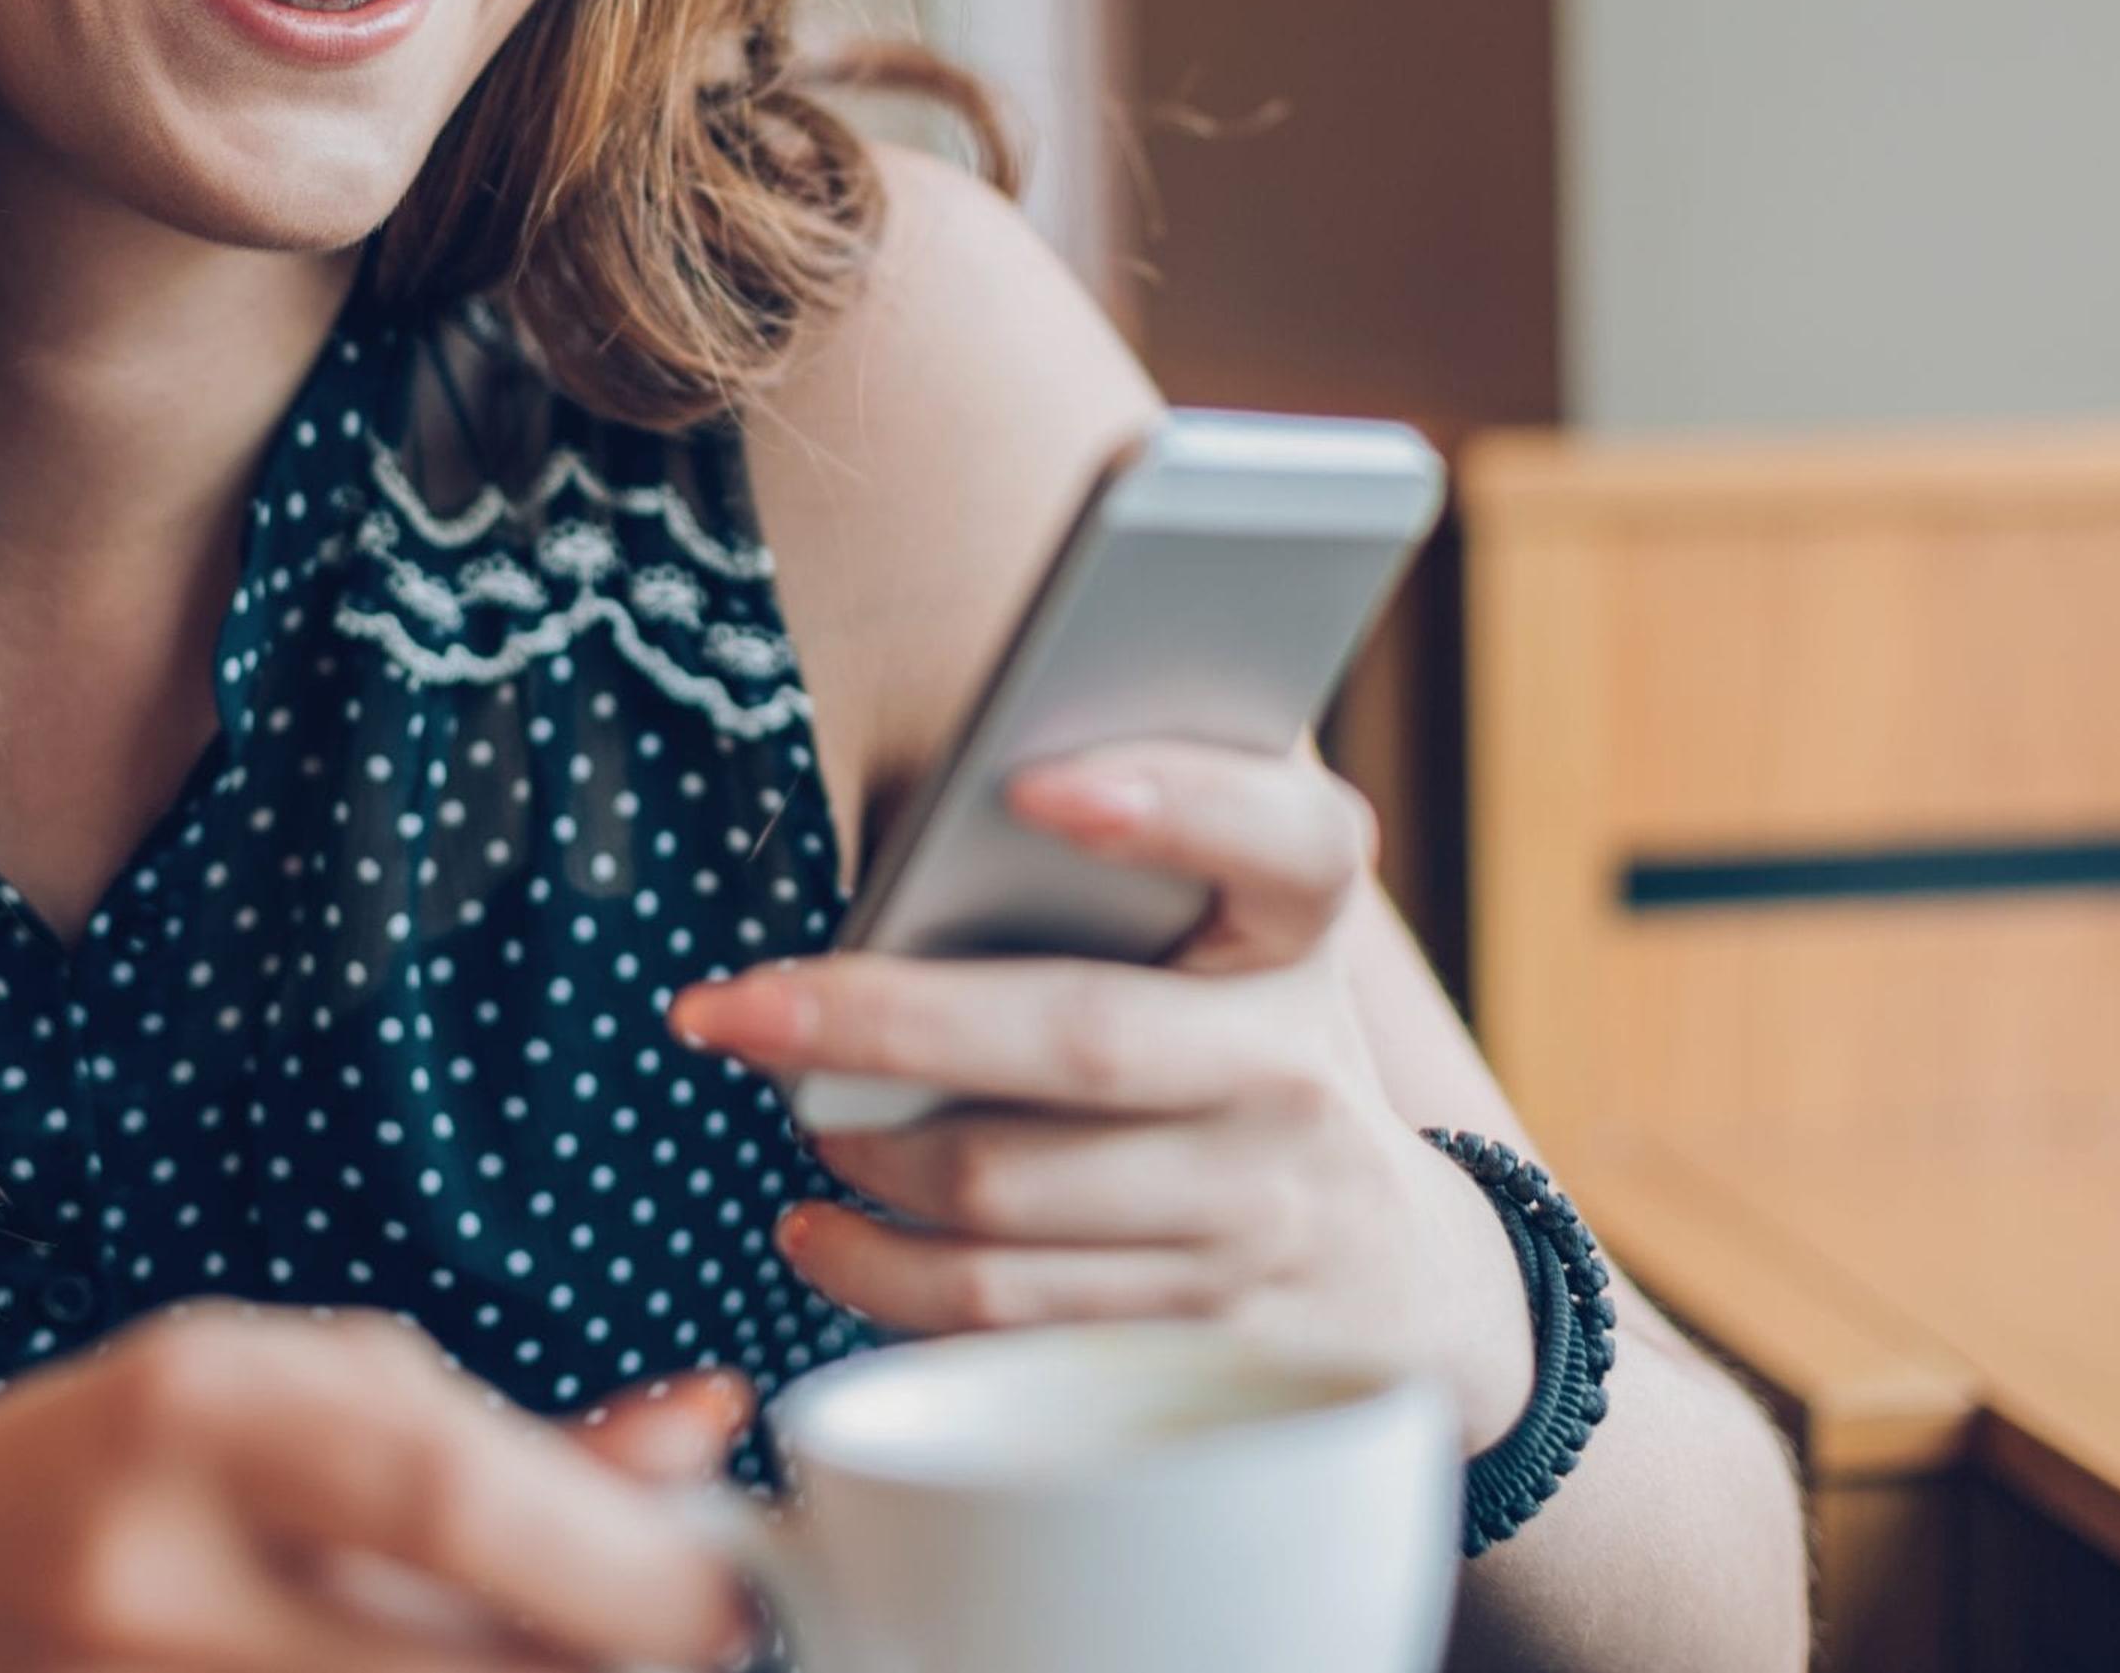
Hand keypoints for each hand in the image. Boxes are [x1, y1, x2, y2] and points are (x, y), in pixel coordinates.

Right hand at [0, 1303, 752, 1671]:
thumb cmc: (107, 1477)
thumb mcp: (286, 1396)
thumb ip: (501, 1437)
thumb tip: (712, 1435)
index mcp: (192, 1414)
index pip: (452, 1498)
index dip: (625, 1565)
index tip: (730, 1596)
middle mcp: (152, 1578)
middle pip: (461, 1662)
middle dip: (613, 1654)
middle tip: (688, 1637)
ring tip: (563, 1644)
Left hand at [667, 745, 1539, 1449]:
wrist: (1393, 1277)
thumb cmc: (1246, 1051)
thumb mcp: (1237, 944)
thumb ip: (1130, 870)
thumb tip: (923, 832)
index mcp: (1303, 937)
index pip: (1287, 841)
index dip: (1176, 800)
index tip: (1031, 777)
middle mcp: (1294, 1076)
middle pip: (1078, 1037)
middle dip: (877, 1020)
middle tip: (727, 1008)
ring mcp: (1255, 1222)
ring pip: (1008, 1197)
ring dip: (862, 1157)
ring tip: (793, 1115)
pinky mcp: (1200, 1342)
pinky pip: (1006, 1316)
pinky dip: (884, 1276)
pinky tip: (825, 1230)